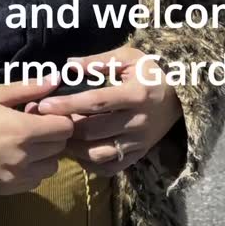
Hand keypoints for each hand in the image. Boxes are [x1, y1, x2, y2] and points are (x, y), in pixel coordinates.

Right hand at [0, 77, 73, 194]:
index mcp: (24, 130)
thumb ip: (29, 87)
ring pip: (50, 167)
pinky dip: (33, 171)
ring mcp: (16, 177)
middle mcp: (24, 157)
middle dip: (53, 134)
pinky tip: (18, 158)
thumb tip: (56, 79)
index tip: (46, 113)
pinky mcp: (6, 190)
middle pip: (60, 147)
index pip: (64, 128)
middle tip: (35, 125)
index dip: (59, 117)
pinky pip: (34, 182)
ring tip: (28, 143)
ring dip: (46, 155)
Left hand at [33, 48, 183, 176]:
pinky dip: (90, 164)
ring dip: (75, 148)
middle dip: (67, 127)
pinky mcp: (138, 155)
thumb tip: (67, 66)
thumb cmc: (150, 72)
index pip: (97, 102)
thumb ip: (98, 62)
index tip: (45, 106)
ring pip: (99, 153)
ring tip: (60, 137)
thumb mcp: (129, 58)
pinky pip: (110, 168)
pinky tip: (78, 152)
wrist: (179, 97)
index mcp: (136, 94)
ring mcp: (138, 142)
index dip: (69, 104)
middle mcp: (138, 121)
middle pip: (94, 130)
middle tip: (47, 122)